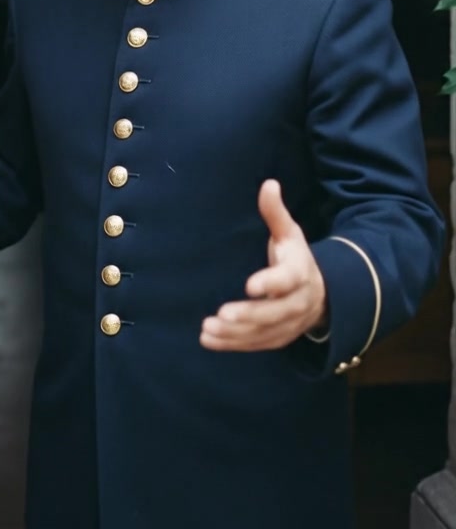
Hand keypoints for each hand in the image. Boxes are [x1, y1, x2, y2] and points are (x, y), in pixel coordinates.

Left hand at [200, 179, 327, 351]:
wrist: (322, 294)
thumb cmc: (295, 257)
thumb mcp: (290, 233)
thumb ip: (275, 213)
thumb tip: (269, 183)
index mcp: (300, 273)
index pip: (287, 280)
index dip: (270, 283)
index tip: (249, 285)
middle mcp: (297, 303)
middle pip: (274, 313)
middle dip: (248, 315)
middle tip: (220, 315)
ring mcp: (289, 325)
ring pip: (263, 333)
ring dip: (235, 334)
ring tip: (207, 329)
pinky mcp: (278, 338)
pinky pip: (256, 345)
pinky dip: (233, 345)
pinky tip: (208, 340)